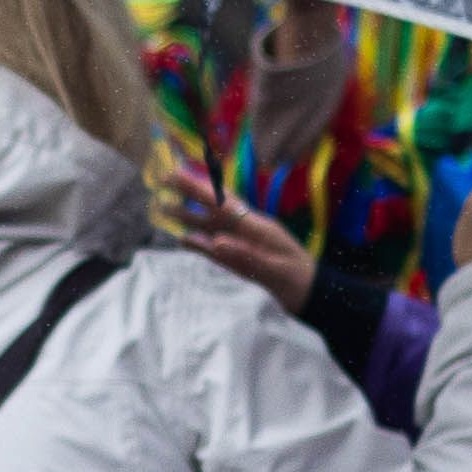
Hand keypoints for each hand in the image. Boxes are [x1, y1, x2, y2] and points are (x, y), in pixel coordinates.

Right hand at [158, 159, 315, 309]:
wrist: (309, 296)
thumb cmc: (296, 281)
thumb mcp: (275, 270)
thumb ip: (246, 255)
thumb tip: (216, 242)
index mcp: (256, 226)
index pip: (222, 202)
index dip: (199, 188)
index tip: (177, 175)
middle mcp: (244, 230)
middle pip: (212, 207)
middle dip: (188, 192)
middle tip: (162, 178)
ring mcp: (239, 244)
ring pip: (208, 226)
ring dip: (187, 216)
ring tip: (162, 208)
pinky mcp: (236, 260)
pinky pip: (211, 249)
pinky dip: (195, 242)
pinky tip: (181, 238)